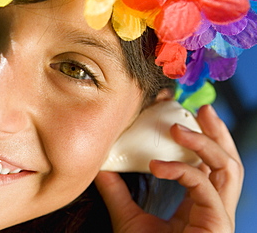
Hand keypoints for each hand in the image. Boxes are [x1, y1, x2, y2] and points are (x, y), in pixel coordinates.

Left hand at [95, 105, 243, 232]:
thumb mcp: (128, 217)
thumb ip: (117, 191)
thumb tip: (101, 166)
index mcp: (197, 203)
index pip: (207, 165)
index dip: (199, 139)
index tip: (181, 117)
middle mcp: (213, 207)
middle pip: (227, 162)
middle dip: (217, 133)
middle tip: (202, 110)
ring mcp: (219, 216)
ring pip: (228, 169)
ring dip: (206, 144)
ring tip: (179, 127)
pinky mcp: (218, 224)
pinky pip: (205, 187)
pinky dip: (182, 171)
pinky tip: (158, 165)